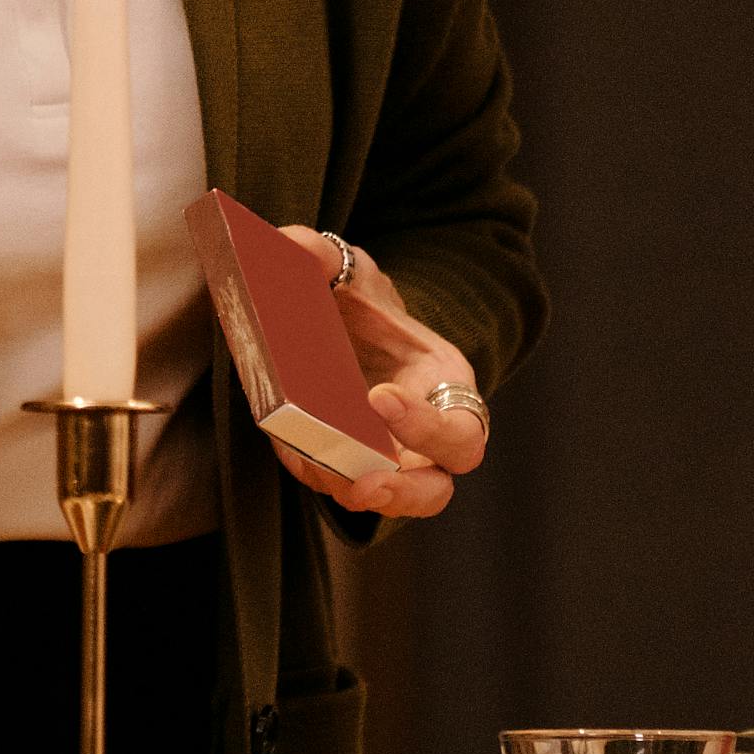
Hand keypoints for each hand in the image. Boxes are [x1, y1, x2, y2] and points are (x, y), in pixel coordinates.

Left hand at [270, 225, 490, 518]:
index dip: (428, 426)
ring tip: (322, 471)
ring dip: (353, 494)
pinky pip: (334, 483)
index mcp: (444, 384)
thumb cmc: (357, 300)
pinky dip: (315, 472)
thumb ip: (324, 255)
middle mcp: (424, 434)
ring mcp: (384, 456)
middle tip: (366, 480)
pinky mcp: (343, 464)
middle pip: (435, 488)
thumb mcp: (348, 269)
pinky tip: (292, 448)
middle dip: (405, 492)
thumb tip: (299, 253)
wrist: (331, 318)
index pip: (460, 428)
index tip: (378, 397)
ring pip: (388, 501)